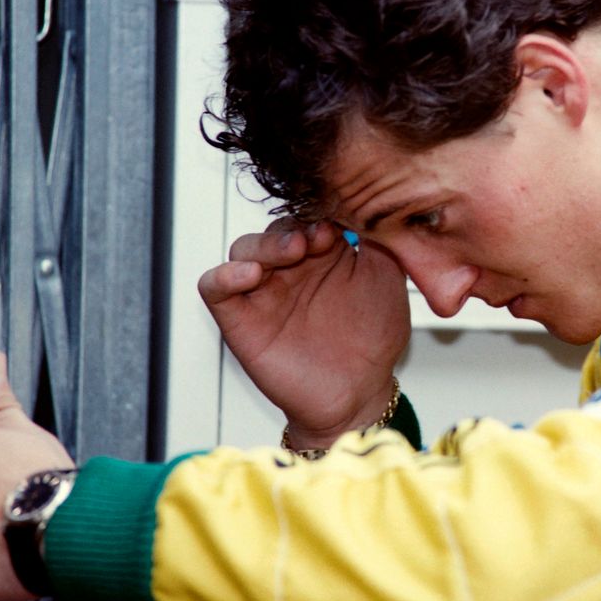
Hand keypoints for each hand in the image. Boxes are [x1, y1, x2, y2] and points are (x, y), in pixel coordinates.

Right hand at [198, 218, 409, 447]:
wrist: (359, 393)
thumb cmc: (373, 339)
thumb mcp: (387, 280)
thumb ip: (381, 242)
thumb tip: (372, 206)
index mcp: (324, 251)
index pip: (309, 213)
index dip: (321, 212)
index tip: (342, 225)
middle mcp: (291, 267)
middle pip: (276, 226)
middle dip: (295, 225)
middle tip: (318, 238)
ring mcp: (264, 291)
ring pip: (244, 247)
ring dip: (266, 243)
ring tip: (292, 252)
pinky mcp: (241, 319)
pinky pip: (213, 286)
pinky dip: (224, 275)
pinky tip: (251, 275)